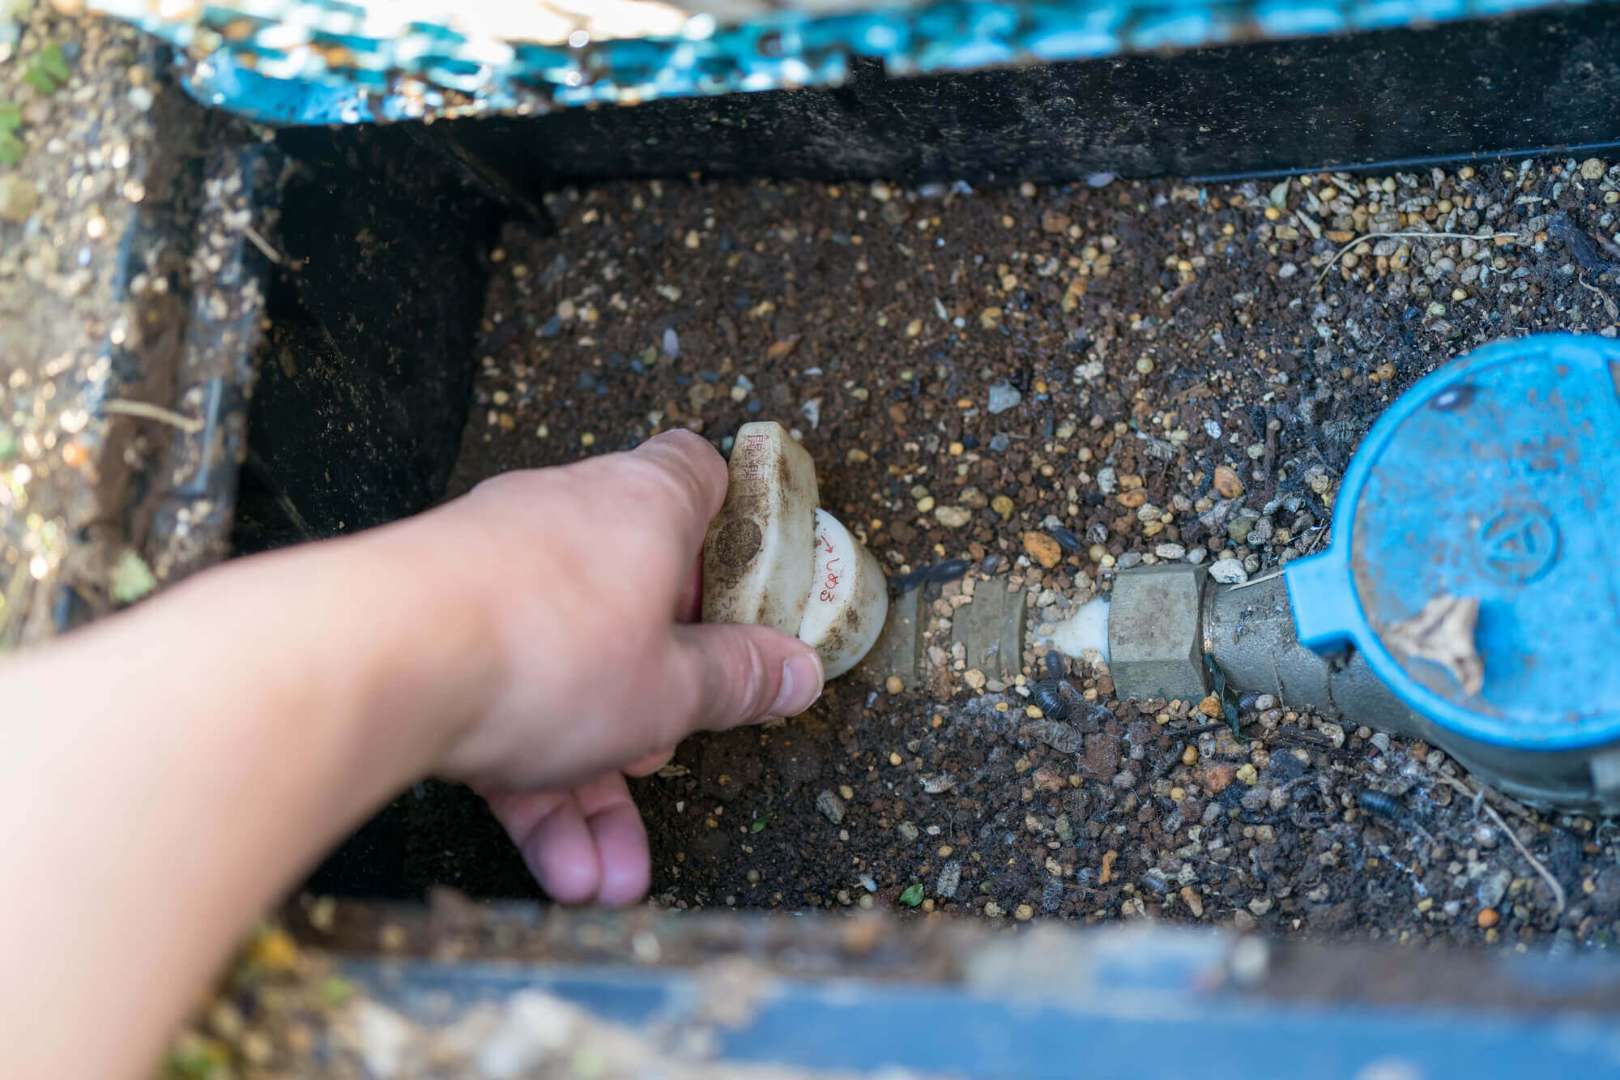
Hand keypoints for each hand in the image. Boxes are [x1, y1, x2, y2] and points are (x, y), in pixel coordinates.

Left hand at [388, 430, 824, 903]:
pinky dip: (533, 782)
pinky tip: (560, 864)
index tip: (750, 593)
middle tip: (667, 756)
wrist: (376, 662)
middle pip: (635, 604)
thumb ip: (738, 680)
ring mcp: (496, 575)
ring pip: (567, 678)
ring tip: (608, 871)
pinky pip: (505, 704)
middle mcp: (567, 522)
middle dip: (655, 702)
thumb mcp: (671, 689)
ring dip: (590, 783)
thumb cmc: (544, 647)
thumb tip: (795, 670)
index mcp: (642, 508)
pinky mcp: (439, 629)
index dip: (732, 529)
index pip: (699, 476)